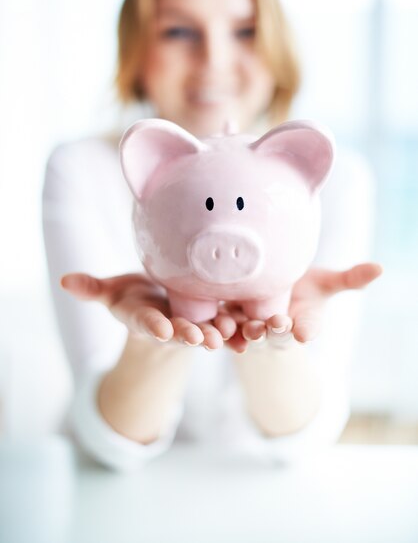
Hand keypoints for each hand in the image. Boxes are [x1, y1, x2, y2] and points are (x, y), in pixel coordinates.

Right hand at [60, 272, 237, 350]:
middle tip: (201, 339)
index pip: (147, 322)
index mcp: (146, 317)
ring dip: (218, 334)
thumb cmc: (135, 296)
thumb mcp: (113, 292)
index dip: (153, 326)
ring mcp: (193, 323)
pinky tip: (250, 329)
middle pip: (180, 330)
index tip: (160, 330)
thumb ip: (92, 289)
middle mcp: (170, 324)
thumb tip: (64, 281)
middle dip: (190, 334)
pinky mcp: (213, 318)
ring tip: (228, 336)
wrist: (161, 304)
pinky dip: (238, 328)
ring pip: (207, 329)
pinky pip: (227, 323)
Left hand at [223, 262, 382, 347]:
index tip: (306, 332)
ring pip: (249, 333)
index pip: (308, 327)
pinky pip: (224, 328)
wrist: (268, 288)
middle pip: (276, 332)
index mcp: (303, 322)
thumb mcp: (326, 284)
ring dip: (247, 332)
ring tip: (246, 327)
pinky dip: (221, 328)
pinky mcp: (229, 319)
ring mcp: (252, 326)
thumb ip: (349, 279)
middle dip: (276, 330)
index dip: (307, 329)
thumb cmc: (304, 288)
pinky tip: (217, 325)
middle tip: (277, 324)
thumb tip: (380, 268)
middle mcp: (277, 328)